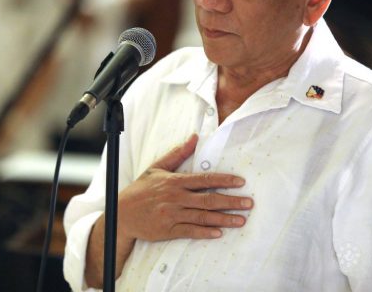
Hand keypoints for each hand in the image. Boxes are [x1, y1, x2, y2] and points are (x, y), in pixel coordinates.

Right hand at [117, 134, 252, 241]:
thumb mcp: (157, 167)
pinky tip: (219, 233)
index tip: (240, 182)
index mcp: (175, 182)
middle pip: (208, 199)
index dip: (224, 181)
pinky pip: (190, 232)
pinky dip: (205, 232)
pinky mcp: (168, 231)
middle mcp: (176, 198)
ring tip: (241, 220)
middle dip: (231, 201)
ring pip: (202, 217)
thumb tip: (195, 137)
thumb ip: (178, 153)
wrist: (121, 214)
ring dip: (223, 219)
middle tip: (249, 203)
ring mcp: (172, 215)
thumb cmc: (141, 190)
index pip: (204, 180)